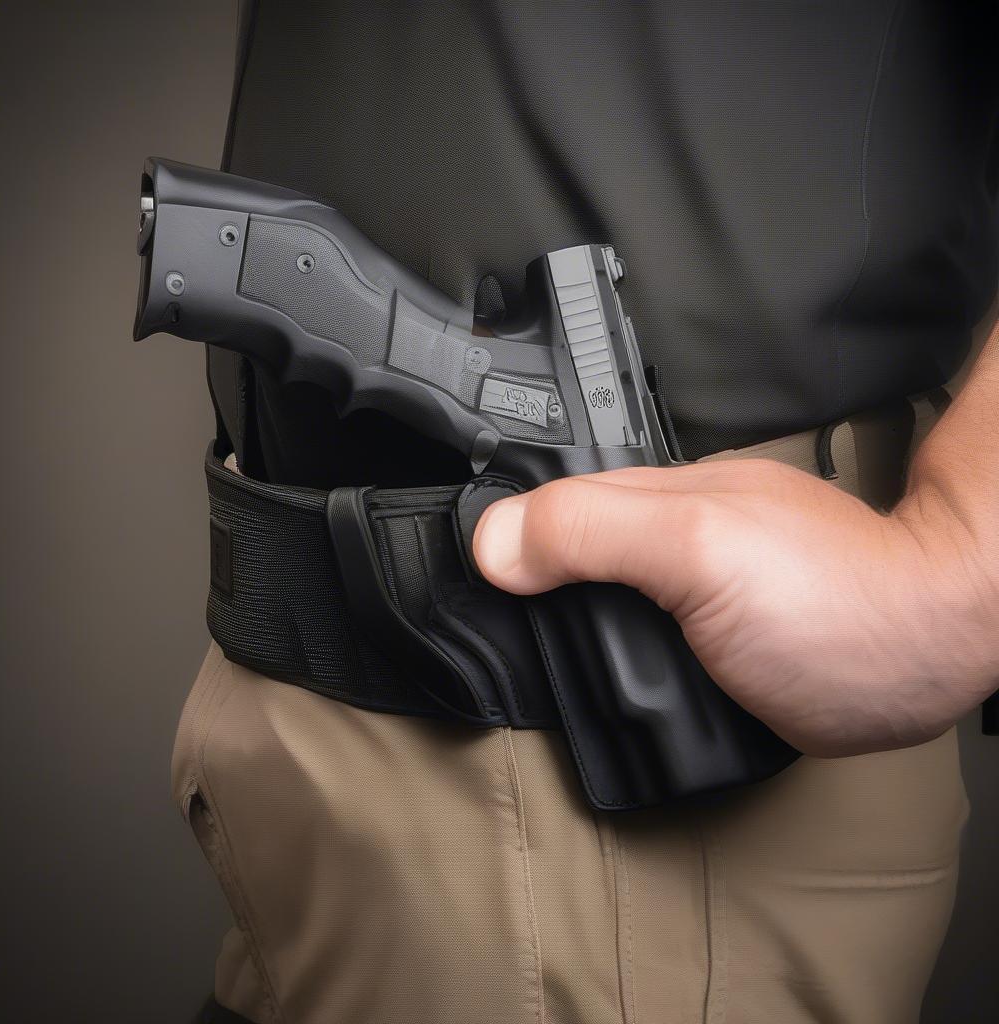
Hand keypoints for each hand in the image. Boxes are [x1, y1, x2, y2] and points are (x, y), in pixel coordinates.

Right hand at [473, 458, 997, 756]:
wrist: (926, 653)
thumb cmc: (832, 600)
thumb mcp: (697, 551)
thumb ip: (595, 533)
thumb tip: (492, 541)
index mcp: (649, 499)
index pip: (540, 503)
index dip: (489, 533)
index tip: (434, 565)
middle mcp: (664, 535)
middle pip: (559, 549)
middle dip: (509, 576)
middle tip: (450, 610)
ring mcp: (688, 586)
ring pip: (594, 598)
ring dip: (551, 621)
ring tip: (496, 640)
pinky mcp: (709, 637)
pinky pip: (633, 639)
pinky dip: (600, 655)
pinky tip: (587, 668)